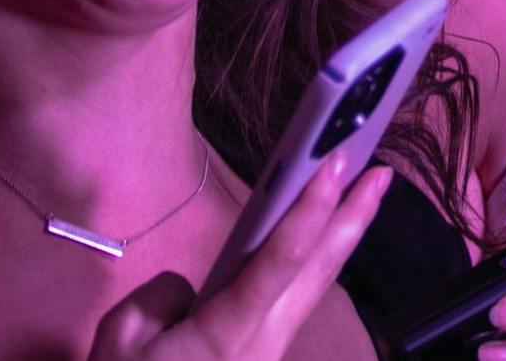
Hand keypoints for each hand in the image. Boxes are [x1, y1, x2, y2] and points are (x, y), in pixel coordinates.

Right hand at [86, 157, 390, 359]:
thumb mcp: (121, 344)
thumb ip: (161, 298)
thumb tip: (196, 289)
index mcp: (226, 336)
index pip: (280, 260)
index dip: (312, 208)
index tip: (338, 165)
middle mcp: (264, 343)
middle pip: (320, 272)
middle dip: (354, 218)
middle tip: (383, 171)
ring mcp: (271, 355)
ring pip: (315, 289)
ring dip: (341, 239)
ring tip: (364, 195)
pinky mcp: (268, 359)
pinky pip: (296, 304)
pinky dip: (315, 267)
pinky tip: (322, 240)